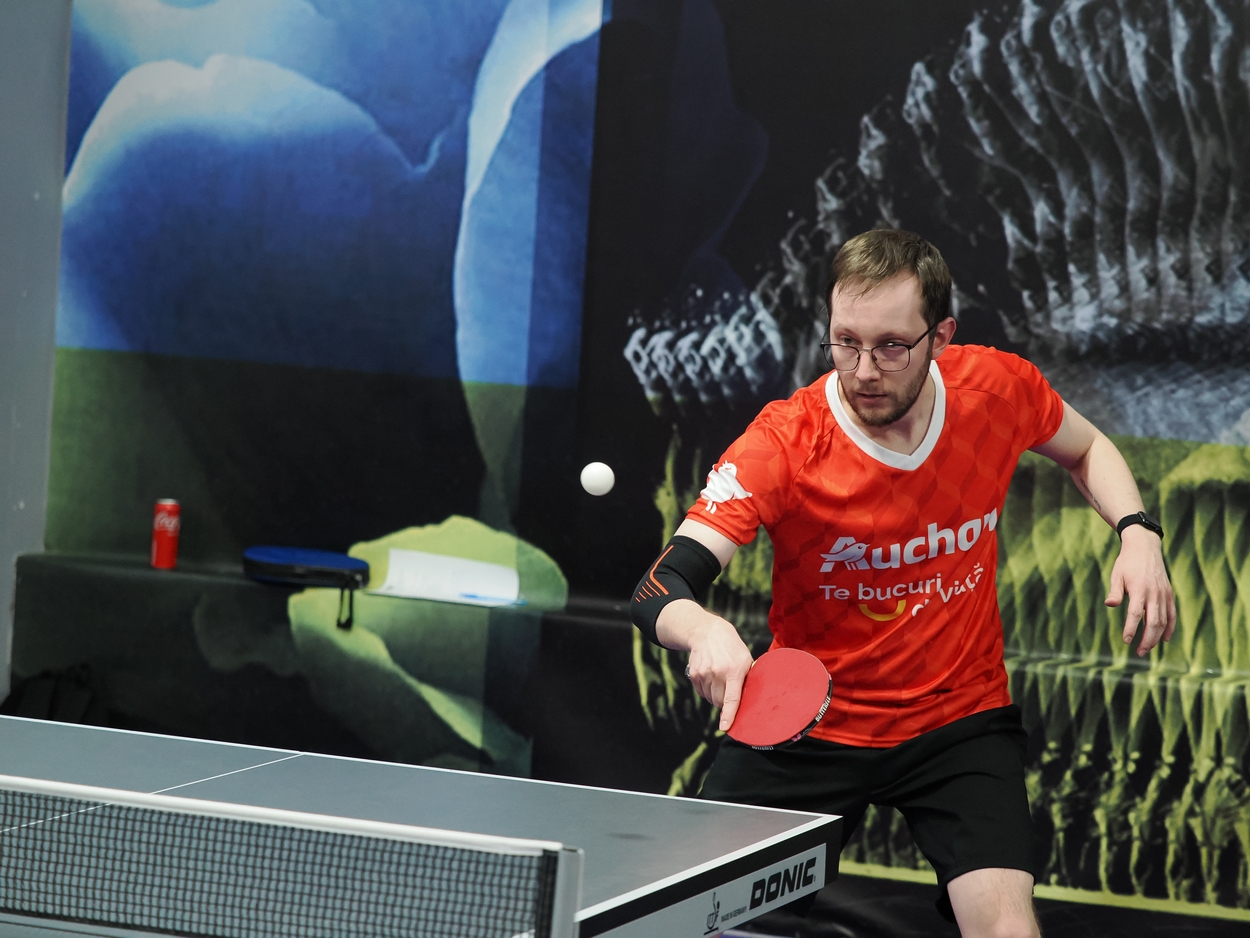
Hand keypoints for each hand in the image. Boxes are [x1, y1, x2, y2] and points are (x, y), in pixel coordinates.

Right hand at [683, 611, 755, 730]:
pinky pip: (701, 692)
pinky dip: (707, 690)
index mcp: (734, 670)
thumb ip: (748, 678)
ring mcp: (704, 673)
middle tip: (729, 690)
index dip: (728, 715)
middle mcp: (717, 672)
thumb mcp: (745, 658)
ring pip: (709, 698)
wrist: (708, 632)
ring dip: (715, 695)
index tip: (725, 727)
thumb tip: (752, 700)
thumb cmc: (732, 647)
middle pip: (719, 702)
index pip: (732, 698)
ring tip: (719, 679)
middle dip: (724, 702)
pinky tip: (710, 677)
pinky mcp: (694, 674)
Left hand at [1105, 526, 1175, 655]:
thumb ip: (1115, 592)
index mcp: (1139, 590)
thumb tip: (1109, 605)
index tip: (1126, 641)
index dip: (1131, 629)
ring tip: (1148, 649)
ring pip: (1164, 621)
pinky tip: (1165, 639)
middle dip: (1147, 639)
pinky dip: (1170, 628)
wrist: (1145, 547)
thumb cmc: (1126, 562)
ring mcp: (1164, 594)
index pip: (1135, 614)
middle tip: (1140, 652)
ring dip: (1157, 637)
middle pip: (1153, 622)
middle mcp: (1154, 594)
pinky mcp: (1169, 594)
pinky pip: (1172, 614)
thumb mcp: (1117, 575)